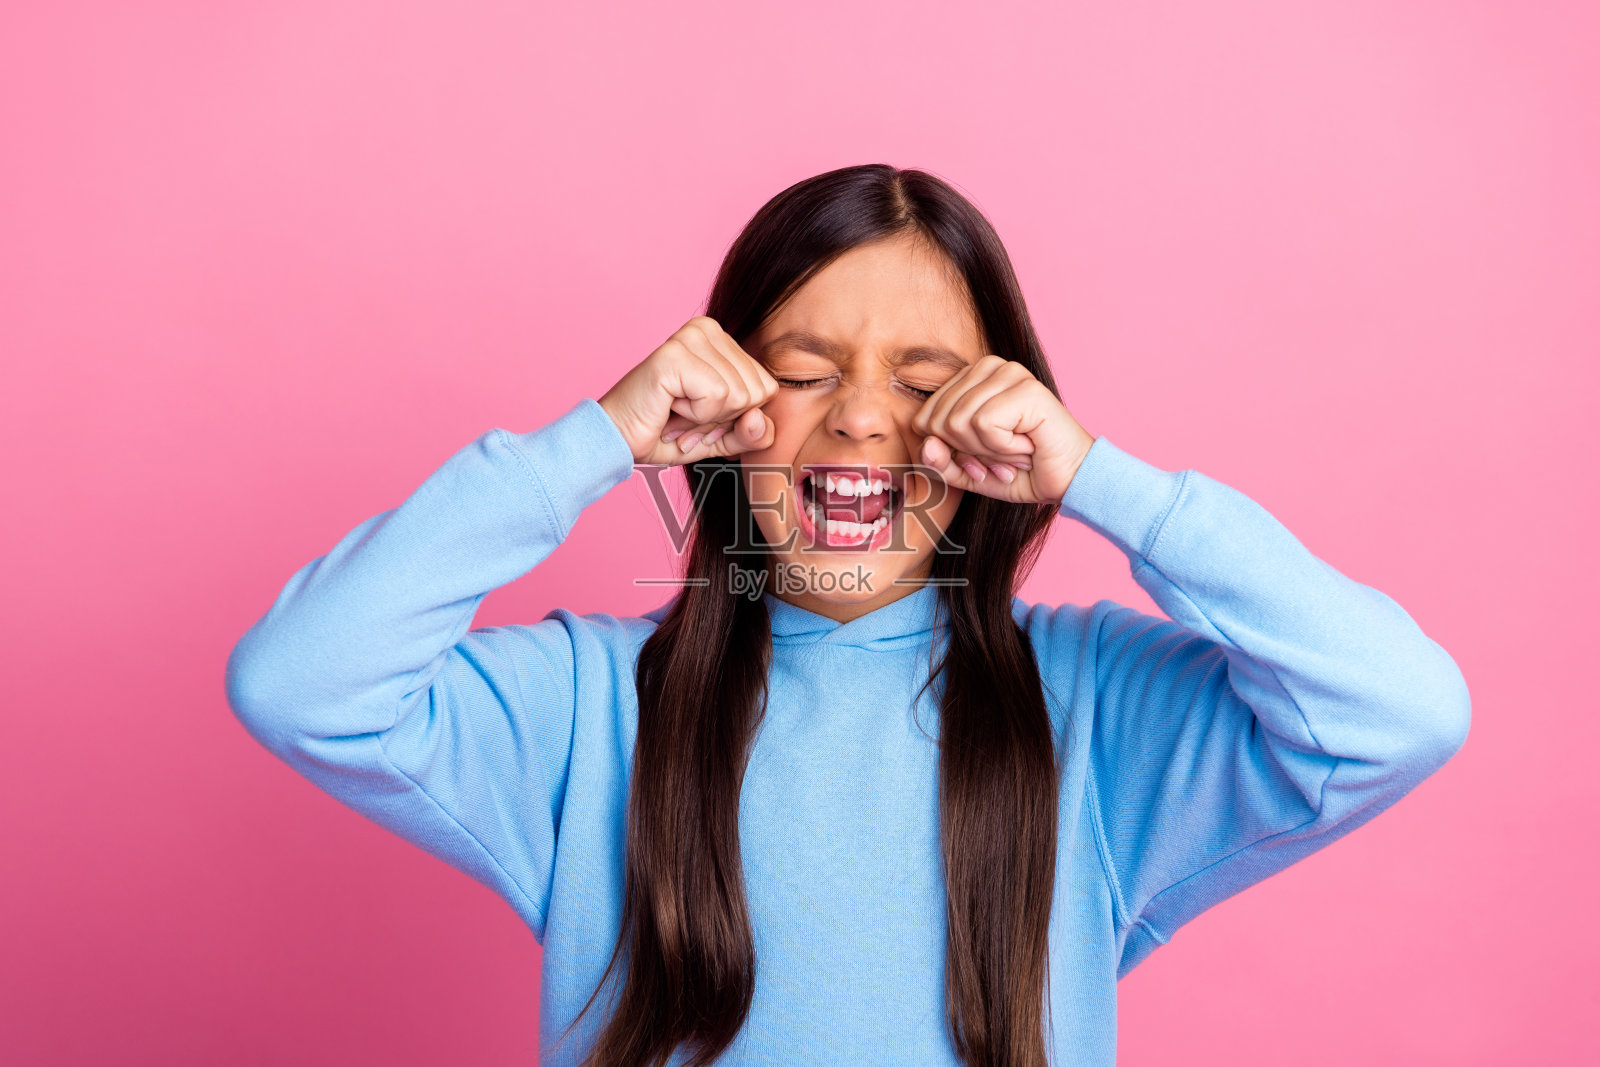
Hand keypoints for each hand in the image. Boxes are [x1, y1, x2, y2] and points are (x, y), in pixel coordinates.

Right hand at [598, 316, 779, 465]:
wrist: (617, 439)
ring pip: (739, 395)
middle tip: (686, 416)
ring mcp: (690, 337)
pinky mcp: (675, 354)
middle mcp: (707, 328)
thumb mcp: (721, 438)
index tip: (701, 415)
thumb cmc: (665, 433)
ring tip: (675, 411)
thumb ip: (752, 433)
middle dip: (723, 419)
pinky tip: (669, 406)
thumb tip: (760, 420)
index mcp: (722, 339)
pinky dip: (695, 416)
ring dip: (706, 419)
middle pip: (757, 391)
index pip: (767, 387)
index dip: (737, 417)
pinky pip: (717, 397)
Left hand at [909, 355, 1095, 505]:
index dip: (951, 451)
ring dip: (988, 452)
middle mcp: (989, 366)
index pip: (924, 418)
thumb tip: (924, 444)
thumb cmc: (1021, 472)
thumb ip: (939, 462)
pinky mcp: (1025, 388)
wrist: (1070, 482)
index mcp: (969, 379)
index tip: (985, 455)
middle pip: (938, 420)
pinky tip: (1026, 445)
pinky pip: (984, 424)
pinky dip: (1003, 448)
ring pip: (958, 421)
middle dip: (968, 452)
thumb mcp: (968, 473)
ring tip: (1016, 449)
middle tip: (1003, 455)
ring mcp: (1009, 372)